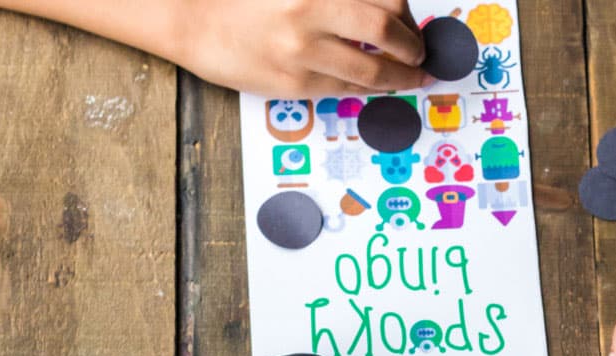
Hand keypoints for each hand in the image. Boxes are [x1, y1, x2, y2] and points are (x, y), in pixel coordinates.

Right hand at [177, 0, 425, 95]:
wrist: (194, 19)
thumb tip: (382, 7)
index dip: (405, 10)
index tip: (411, 20)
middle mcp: (311, 9)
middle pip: (385, 28)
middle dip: (412, 45)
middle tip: (421, 53)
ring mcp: (303, 50)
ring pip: (371, 69)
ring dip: (400, 75)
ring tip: (412, 76)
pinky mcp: (293, 82)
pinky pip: (343, 88)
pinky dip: (368, 87)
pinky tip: (379, 85)